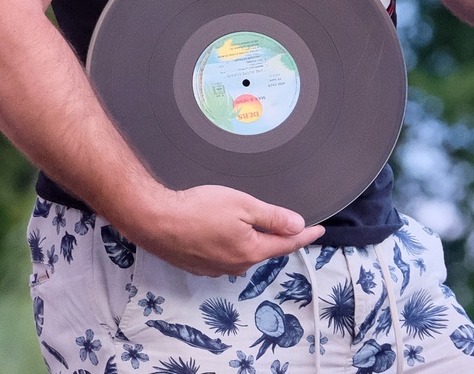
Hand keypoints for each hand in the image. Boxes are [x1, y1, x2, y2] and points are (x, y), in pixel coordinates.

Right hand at [124, 185, 323, 276]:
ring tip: (248, 222)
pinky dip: (229, 243)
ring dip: (250, 240)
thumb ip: (273, 217)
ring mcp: (215, 268)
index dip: (305, 235)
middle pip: (264, 249)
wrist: (155, 220)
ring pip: (243, 253)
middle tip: (286, 221)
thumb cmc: (197, 209)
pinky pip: (224, 255)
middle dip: (275, 236)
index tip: (319, 230)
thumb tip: (298, 226)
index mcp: (250, 251)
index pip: (286, 245)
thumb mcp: (243, 206)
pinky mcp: (198, 266)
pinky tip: (221, 230)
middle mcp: (235, 265)